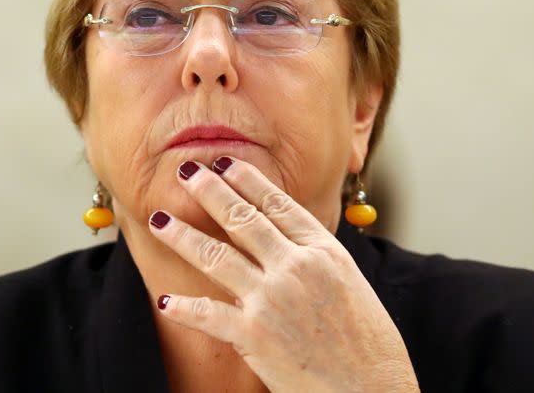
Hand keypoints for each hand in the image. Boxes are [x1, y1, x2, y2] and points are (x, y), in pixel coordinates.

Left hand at [148, 157, 418, 392]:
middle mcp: (296, 267)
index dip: (246, 181)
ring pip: (216, 256)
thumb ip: (316, 258)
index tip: (224, 163)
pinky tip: (166, 300)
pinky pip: (208, 314)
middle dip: (209, 192)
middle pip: (242, 219)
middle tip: (186, 171)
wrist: (374, 392)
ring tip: (159, 221)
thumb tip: (286, 240)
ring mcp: (272, 298)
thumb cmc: (369, 345)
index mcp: (324, 251)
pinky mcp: (254, 334)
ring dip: (182, 236)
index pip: (277, 204)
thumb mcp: (351, 284)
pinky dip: (185, 308)